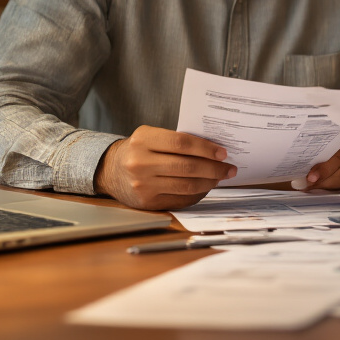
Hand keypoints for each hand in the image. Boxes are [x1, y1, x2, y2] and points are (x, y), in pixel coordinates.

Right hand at [94, 125, 235, 210]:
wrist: (110, 170)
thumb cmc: (138, 150)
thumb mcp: (150, 137)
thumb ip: (176, 141)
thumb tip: (214, 150)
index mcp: (143, 140)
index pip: (182, 143)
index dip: (206, 148)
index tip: (223, 152)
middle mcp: (140, 163)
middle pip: (187, 167)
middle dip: (214, 168)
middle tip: (229, 168)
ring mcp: (142, 185)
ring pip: (186, 185)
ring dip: (209, 182)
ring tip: (220, 177)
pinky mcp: (147, 202)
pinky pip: (180, 199)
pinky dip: (197, 193)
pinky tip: (206, 187)